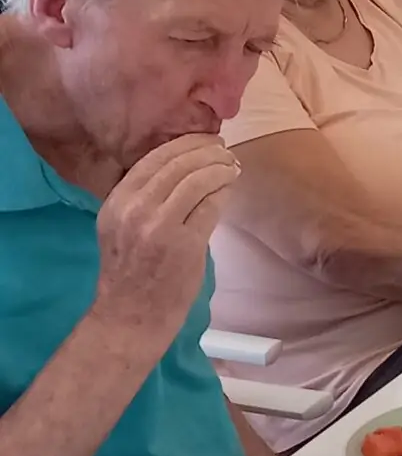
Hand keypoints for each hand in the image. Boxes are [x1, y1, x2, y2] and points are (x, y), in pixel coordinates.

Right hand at [93, 134, 241, 348]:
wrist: (131, 315)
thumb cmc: (130, 273)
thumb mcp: (120, 227)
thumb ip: (143, 197)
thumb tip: (182, 166)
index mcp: (116, 202)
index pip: (154, 159)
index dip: (184, 144)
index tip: (203, 140)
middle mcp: (135, 209)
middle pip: (179, 164)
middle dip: (206, 151)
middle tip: (223, 149)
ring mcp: (160, 226)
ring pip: (198, 181)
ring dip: (220, 168)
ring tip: (231, 166)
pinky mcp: (185, 244)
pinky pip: (210, 206)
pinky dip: (223, 192)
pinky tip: (229, 188)